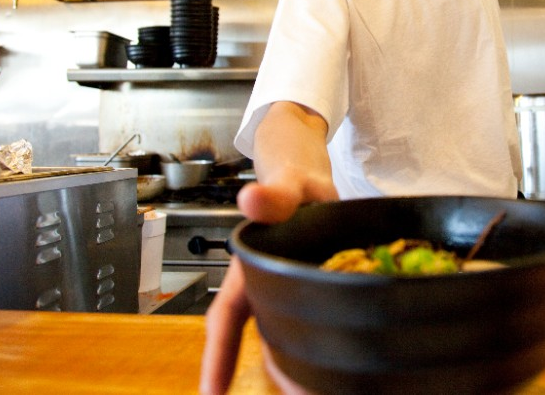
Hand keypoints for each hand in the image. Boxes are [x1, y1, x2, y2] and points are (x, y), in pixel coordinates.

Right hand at [199, 101, 337, 393]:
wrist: (308, 172)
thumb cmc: (294, 180)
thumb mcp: (287, 184)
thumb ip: (274, 195)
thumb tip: (251, 198)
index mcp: (252, 263)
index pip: (228, 316)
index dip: (218, 356)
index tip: (211, 393)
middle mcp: (264, 279)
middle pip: (254, 332)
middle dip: (257, 368)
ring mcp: (287, 283)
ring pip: (280, 329)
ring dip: (288, 361)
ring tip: (308, 389)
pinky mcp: (312, 283)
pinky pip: (309, 317)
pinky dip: (315, 341)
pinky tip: (332, 359)